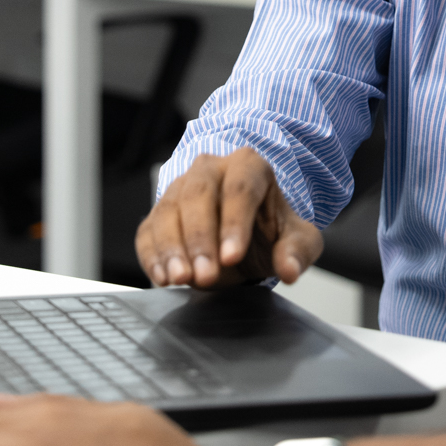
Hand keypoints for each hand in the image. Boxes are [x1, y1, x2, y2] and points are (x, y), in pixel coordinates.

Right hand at [136, 149, 323, 288]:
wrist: (245, 236)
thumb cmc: (270, 230)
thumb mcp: (295, 240)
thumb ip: (296, 251)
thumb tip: (290, 270)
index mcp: (249, 166)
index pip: (240, 188)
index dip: (234, 223)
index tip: (232, 256)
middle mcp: (210, 169)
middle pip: (198, 194)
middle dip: (200, 237)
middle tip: (205, 274)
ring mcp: (180, 188)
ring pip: (168, 211)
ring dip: (172, 248)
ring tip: (181, 279)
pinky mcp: (158, 213)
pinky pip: (148, 231)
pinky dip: (152, 256)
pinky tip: (162, 277)